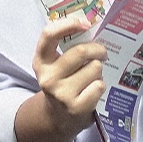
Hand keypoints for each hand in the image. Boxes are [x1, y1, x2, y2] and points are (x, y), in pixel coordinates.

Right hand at [33, 14, 105, 129]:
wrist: (58, 117)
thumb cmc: (62, 83)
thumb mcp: (56, 65)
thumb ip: (67, 47)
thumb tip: (90, 25)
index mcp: (41, 61)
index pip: (49, 35)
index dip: (68, 24)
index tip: (85, 23)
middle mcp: (47, 77)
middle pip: (80, 52)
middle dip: (97, 49)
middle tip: (102, 52)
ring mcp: (61, 94)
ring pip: (94, 68)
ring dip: (98, 70)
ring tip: (92, 76)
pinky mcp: (75, 107)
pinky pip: (99, 85)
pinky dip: (100, 85)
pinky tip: (93, 90)